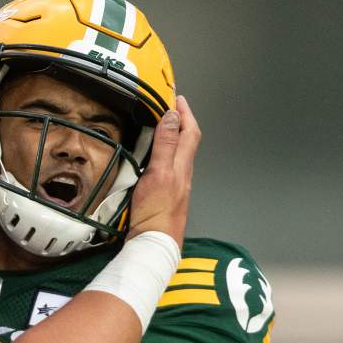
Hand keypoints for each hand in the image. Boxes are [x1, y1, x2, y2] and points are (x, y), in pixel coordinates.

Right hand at [127, 94, 200, 247]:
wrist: (153, 243)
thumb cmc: (156, 213)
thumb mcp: (159, 173)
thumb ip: (165, 145)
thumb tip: (171, 116)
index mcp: (181, 166)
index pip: (189, 132)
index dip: (185, 113)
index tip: (177, 98)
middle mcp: (182, 174)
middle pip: (187, 142)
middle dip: (181, 122)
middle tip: (171, 109)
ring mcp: (175, 186)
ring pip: (179, 155)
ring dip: (173, 138)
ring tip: (163, 128)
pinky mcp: (166, 196)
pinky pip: (170, 168)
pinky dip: (165, 155)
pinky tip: (155, 159)